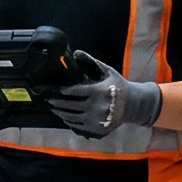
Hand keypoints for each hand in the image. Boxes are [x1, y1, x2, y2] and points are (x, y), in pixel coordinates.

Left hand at [48, 52, 162, 138]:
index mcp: (99, 91)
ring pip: (72, 117)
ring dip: (60, 113)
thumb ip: (92, 62)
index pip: (76, 91)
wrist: (133, 104)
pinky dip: (69, 122)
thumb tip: (76, 52)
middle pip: (71, 106)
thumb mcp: (107, 71)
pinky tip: (64, 117)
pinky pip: (79, 126)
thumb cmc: (117, 85)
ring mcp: (96, 120)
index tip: (58, 90)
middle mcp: (97, 107)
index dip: (65, 91)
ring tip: (53, 108)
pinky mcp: (97, 129)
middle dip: (57, 102)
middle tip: (48, 99)